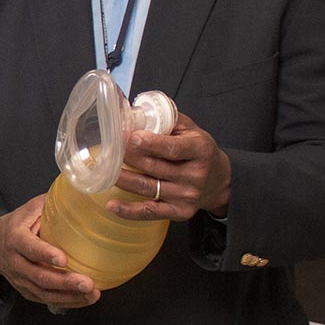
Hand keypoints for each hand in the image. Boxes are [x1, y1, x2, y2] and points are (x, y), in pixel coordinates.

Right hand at [0, 194, 99, 308]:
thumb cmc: (15, 225)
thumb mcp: (28, 210)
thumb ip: (48, 205)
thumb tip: (79, 193)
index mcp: (15, 238)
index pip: (29, 248)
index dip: (45, 254)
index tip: (63, 259)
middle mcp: (15, 262)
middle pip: (39, 276)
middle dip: (65, 282)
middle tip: (88, 283)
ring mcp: (20, 279)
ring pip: (44, 292)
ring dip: (69, 296)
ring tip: (92, 294)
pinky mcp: (25, 291)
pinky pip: (45, 300)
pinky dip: (66, 302)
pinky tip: (84, 299)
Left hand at [110, 111, 230, 221]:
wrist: (219, 181)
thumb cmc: (200, 152)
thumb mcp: (192, 130)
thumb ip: (168, 119)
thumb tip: (136, 111)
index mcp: (200, 150)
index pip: (173, 148)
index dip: (151, 144)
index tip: (131, 138)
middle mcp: (195, 175)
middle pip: (155, 167)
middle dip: (129, 157)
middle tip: (110, 149)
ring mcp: (186, 196)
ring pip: (147, 187)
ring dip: (123, 179)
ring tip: (105, 171)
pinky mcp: (178, 212)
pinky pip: (150, 212)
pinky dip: (129, 211)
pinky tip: (112, 205)